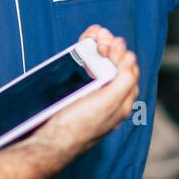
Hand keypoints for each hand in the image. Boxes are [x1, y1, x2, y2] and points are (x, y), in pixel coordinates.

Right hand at [37, 26, 138, 155]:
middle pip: (114, 65)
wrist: (49, 143)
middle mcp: (109, 100)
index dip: (122, 53)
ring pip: (98, 66)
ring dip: (96, 47)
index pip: (129, 70)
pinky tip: (81, 48)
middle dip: (108, 46)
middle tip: (99, 35)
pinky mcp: (75, 97)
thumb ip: (123, 82)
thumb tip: (130, 57)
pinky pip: (84, 72)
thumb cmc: (78, 126)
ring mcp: (91, 97)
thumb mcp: (107, 104)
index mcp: (122, 103)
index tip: (111, 40)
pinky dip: (84, 57)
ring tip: (91, 35)